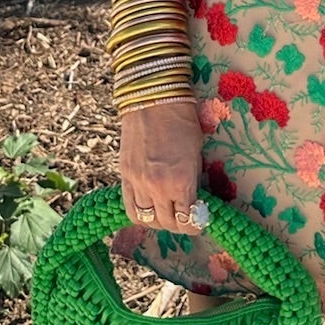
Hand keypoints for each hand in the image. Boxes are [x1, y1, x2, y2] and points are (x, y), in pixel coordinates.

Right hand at [118, 97, 205, 235]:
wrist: (153, 99)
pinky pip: (130, 208)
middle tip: (186, 220)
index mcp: (181, 182)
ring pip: (147, 220)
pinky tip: (149, 210)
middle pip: (168, 224)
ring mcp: (138, 184)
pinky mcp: (124, 177)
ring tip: (168, 216)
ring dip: (160, 222)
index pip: (188, 219)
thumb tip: (193, 199)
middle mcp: (158, 188)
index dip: (196, 224)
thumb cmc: (182, 120)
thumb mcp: (196, 152)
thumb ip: (193, 179)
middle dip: (180, 225)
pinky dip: (141, 214)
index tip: (200, 220)